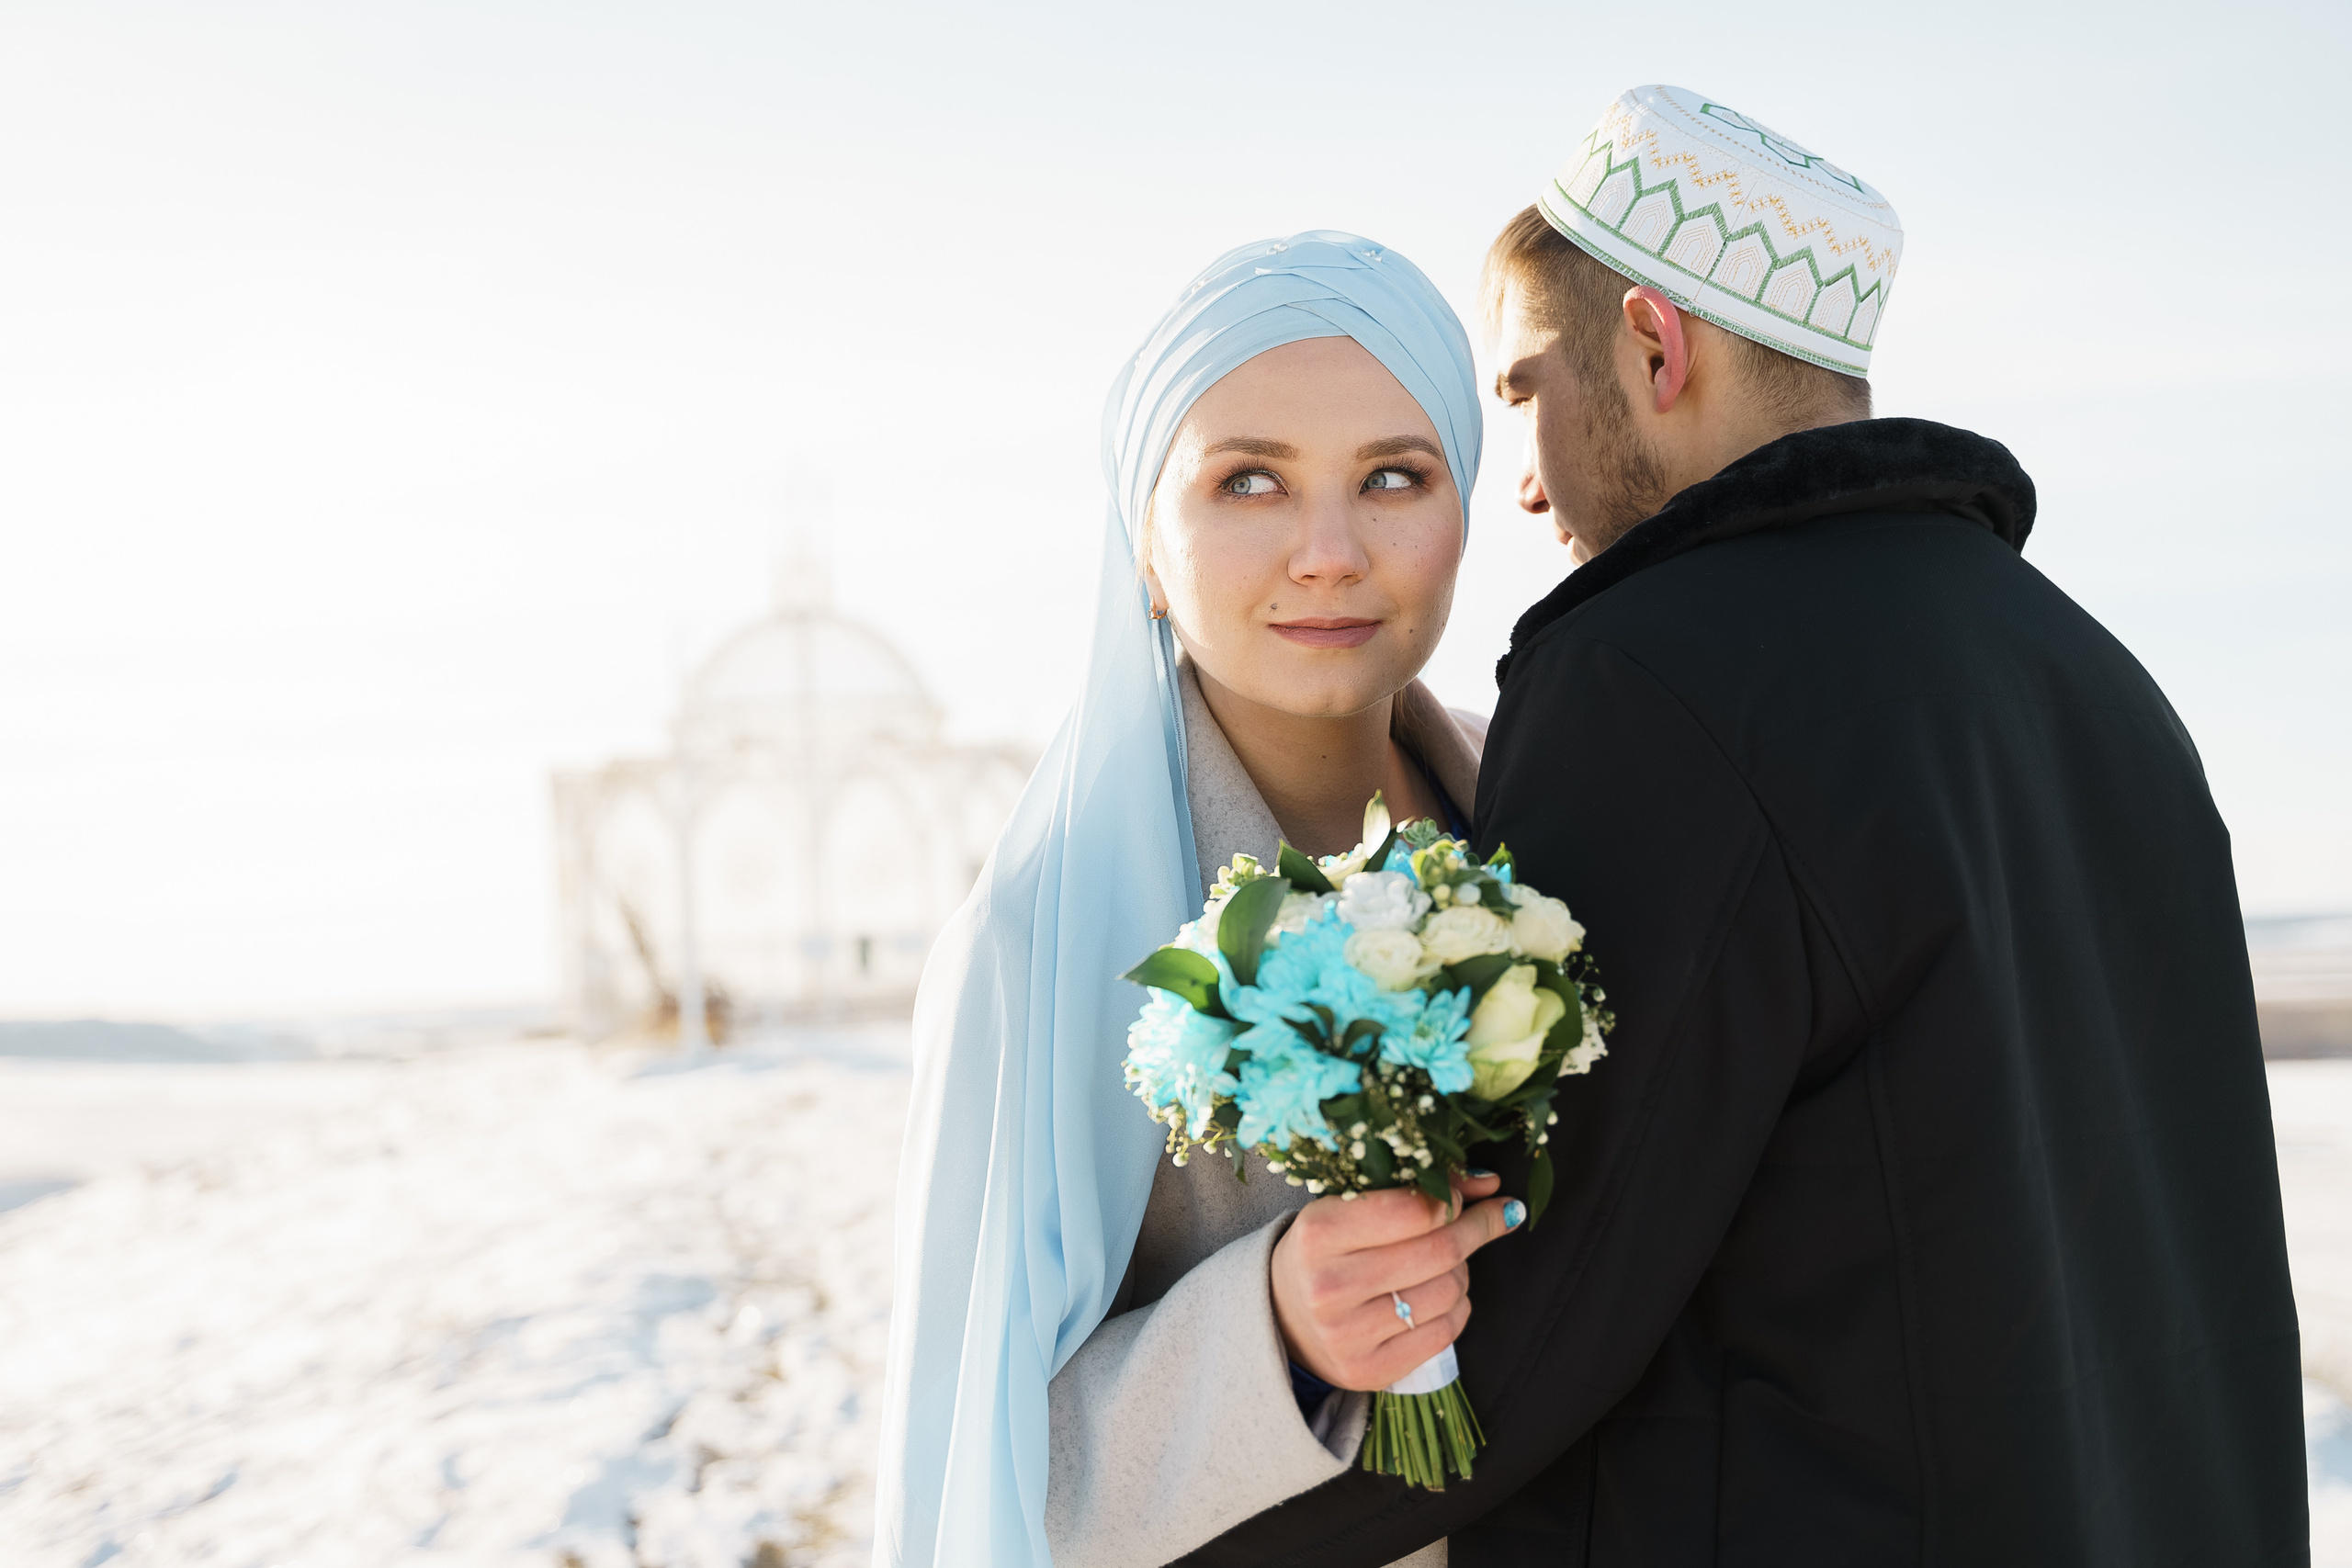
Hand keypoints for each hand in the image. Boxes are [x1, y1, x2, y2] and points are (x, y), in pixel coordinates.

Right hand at [1269, 1171, 1521, 1390]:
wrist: (1282, 1314)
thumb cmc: (1325, 1251)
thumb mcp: (1349, 1207)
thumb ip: (1415, 1189)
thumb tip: (1489, 1183)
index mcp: (1319, 1233)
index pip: (1414, 1210)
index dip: (1451, 1198)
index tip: (1460, 1195)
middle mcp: (1329, 1287)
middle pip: (1439, 1252)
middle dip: (1477, 1228)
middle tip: (1490, 1217)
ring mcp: (1347, 1336)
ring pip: (1448, 1292)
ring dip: (1462, 1271)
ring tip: (1445, 1263)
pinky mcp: (1367, 1371)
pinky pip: (1445, 1334)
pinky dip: (1455, 1309)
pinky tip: (1437, 1297)